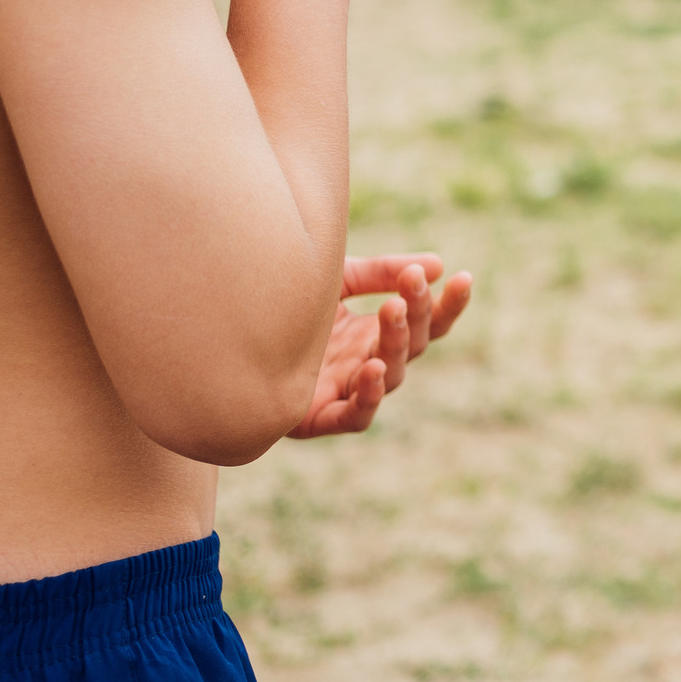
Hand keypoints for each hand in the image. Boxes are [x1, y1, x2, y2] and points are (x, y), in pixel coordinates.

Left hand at [289, 255, 473, 438]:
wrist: (217, 340)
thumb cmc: (277, 306)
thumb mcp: (333, 279)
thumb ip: (379, 272)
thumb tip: (437, 264)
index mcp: (374, 333)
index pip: (428, 322)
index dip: (449, 304)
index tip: (464, 277)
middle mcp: (367, 362)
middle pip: (414, 344)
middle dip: (419, 311)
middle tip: (411, 282)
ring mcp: (346, 389)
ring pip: (390, 374)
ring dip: (397, 342)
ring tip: (392, 310)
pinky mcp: (319, 417)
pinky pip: (355, 415)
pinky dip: (368, 396)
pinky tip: (371, 368)